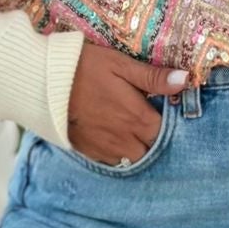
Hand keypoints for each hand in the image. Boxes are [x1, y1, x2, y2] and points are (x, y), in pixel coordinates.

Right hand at [66, 40, 187, 164]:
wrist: (43, 82)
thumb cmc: (85, 68)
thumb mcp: (121, 65)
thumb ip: (153, 77)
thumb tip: (185, 80)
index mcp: (138, 118)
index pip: (167, 132)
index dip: (170, 124)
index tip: (166, 112)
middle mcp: (125, 139)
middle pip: (151, 150)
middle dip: (154, 139)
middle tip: (149, 121)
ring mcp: (105, 149)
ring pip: (132, 160)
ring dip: (137, 148)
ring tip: (133, 131)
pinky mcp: (88, 151)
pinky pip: (111, 162)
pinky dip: (117, 154)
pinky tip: (114, 138)